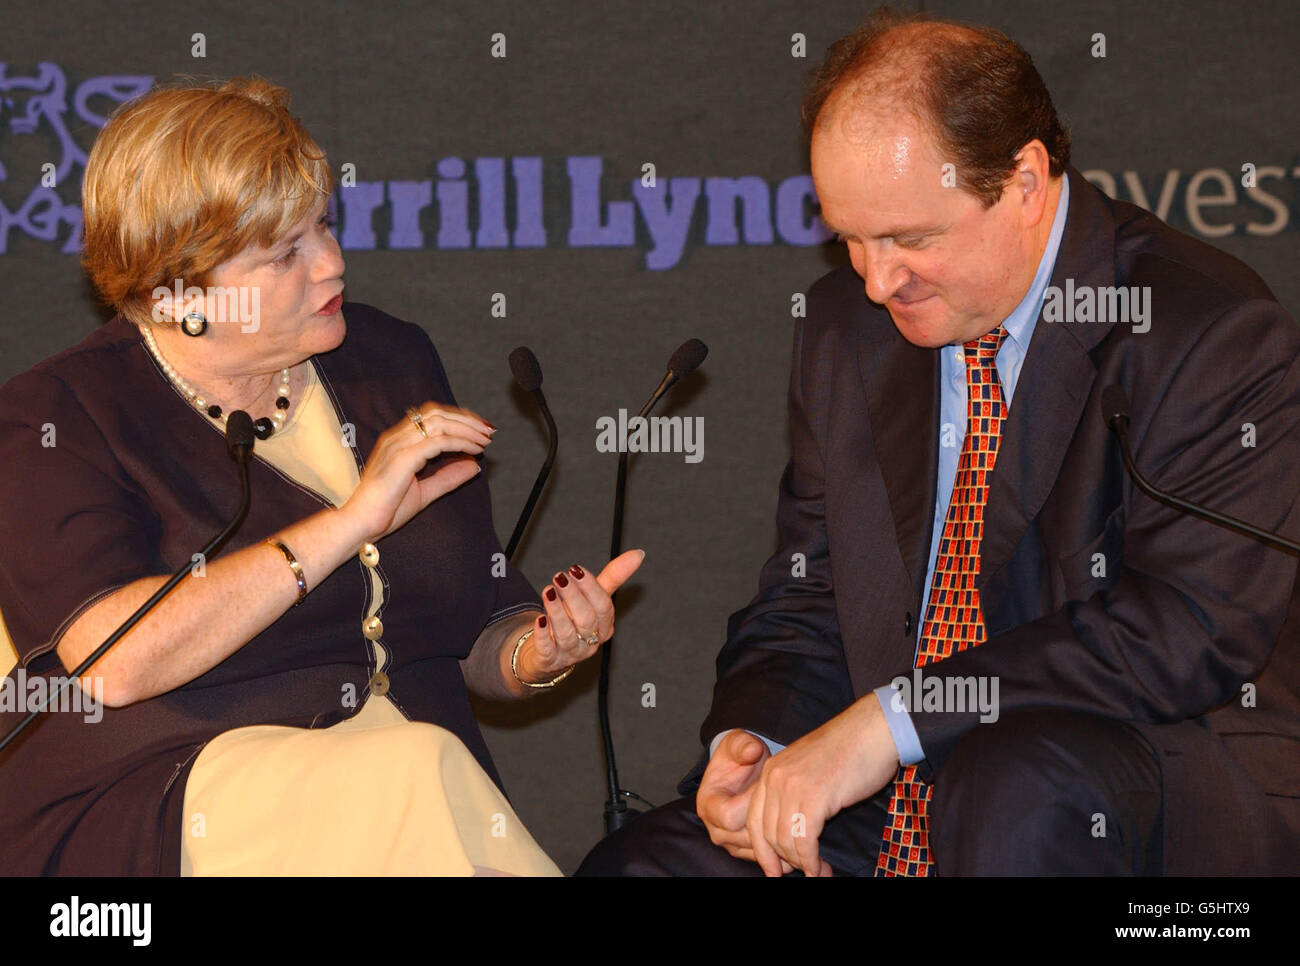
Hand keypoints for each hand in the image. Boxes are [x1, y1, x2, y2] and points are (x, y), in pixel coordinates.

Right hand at [342, 402, 494, 541]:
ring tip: (485, 439)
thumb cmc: (385, 510)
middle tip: (488, 430)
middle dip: (466, 419)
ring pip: (439, 423)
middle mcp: (397, 438)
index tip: (479, 428)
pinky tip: (473, 450)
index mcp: (398, 441)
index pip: (431, 416)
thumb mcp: (425, 491)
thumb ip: (448, 478)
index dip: (458, 418)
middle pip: (437, 413)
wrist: (361, 524)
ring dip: (466, 428)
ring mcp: (398, 446)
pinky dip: (460, 443)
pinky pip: (438, 442)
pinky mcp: (403, 459)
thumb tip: (473, 466)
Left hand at [517, 549, 645, 681]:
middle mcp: (590, 641)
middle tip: (559, 576)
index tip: (576, 569)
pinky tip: (539, 619)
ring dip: (557, 611)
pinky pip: (548, 649)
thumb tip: (638, 553)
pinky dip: (544, 634)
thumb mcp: (594, 599)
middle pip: (586, 620)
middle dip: (573, 596)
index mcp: (604, 626)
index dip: (590, 587)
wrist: (550, 652)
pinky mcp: (549, 660)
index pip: (603, 607)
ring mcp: (570, 652)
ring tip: (548, 591)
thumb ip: (613, 577)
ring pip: (567, 633)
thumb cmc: (575, 620)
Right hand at [696, 730, 793, 870]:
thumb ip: (743, 745)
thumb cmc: (739, 757)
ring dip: (780, 847)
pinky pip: (763, 858)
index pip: (730, 817)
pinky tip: (802, 845)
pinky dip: (782, 854)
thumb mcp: (739, 744)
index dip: (752, 805)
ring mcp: (731, 842)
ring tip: (804, 834)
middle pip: (745, 839)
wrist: (740, 770)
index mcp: (709, 803)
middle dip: (771, 829)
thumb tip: (752, 751)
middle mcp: (716, 828)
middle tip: (798, 817)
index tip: (771, 790)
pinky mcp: (745, 849)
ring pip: (756, 852)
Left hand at [746, 694, 899, 876]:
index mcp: (772, 771)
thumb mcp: (810, 770)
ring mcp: (792, 786)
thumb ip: (795, 794)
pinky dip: (810, 861)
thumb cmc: (850, 751)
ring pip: (784, 841)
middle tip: (804, 872)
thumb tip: (793, 833)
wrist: (873, 730)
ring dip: (800, 864)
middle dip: (782, 861)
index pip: (754, 820)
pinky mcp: (814, 796)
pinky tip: (819, 868)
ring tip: (818, 872)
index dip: (762, 851)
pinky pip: (804, 840)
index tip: (773, 871)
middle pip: (766, 834)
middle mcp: (775, 777)